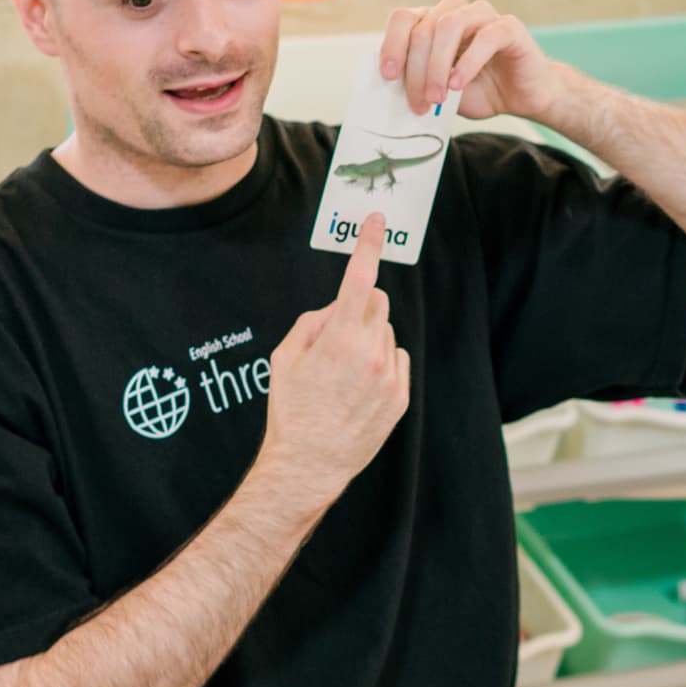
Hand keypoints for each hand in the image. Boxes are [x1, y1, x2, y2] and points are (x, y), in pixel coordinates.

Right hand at [261, 216, 409, 500]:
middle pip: (378, 303)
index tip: (376, 222)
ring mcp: (389, 376)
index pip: (358, 279)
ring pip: (386, 334)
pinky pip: (396, 361)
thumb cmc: (291, 410)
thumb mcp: (286, 357)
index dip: (368, 245)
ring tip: (343, 374)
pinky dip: (381, 364)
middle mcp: (370, 353)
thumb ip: (314, 322)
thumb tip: (337, 308)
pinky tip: (359, 389)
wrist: (310, 464)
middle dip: (361, 306)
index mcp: (338, 339)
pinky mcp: (400, 397)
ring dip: (369, 340)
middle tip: (338, 333)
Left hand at [381, 0, 565, 122]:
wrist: (523, 97)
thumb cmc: (481, 91)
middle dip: (416, 70)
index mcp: (434, 22)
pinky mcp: (509, 26)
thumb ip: (419, 83)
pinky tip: (458, 84)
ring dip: (438, 65)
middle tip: (419, 103)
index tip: (388, 76)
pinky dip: (467, 62)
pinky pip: (485, 37)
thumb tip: (390, 90)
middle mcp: (455, 11)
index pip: (403, 19)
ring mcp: (483, 14)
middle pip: (423, 28)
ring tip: (438, 97)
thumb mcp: (440, 91)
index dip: (392, 45)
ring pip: (449, 25)